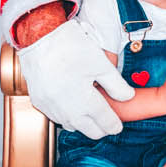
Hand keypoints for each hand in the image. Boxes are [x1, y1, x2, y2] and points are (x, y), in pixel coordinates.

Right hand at [16, 20, 134, 138]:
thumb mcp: (101, 63)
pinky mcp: (38, 101)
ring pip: (71, 126)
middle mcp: (66, 109)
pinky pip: (55, 116)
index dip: (114, 125)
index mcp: (84, 101)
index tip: (118, 126)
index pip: (104, 122)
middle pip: (88, 130)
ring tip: (90, 111)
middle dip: (100, 128)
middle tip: (107, 120)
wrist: (38, 35)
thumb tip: (127, 97)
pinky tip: (71, 104)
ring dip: (82, 123)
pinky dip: (66, 115)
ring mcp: (50, 107)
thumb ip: (116, 85)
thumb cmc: (70, 46)